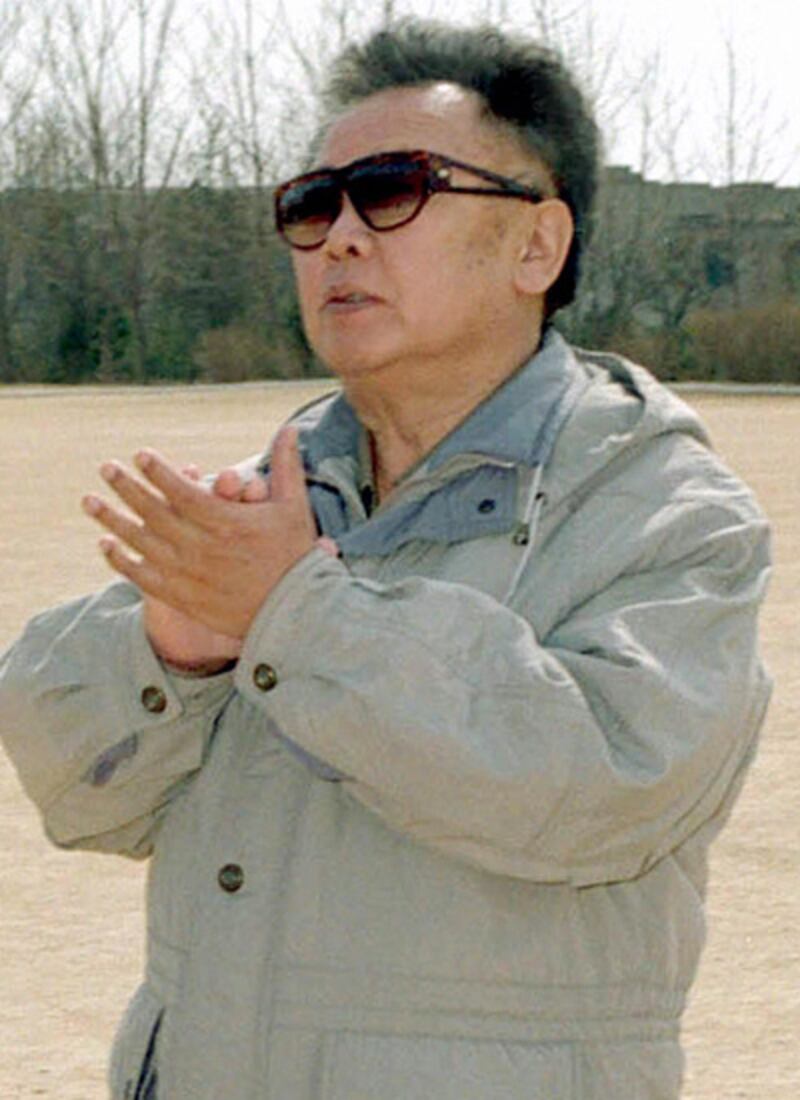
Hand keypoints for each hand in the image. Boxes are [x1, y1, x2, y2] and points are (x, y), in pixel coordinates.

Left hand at [83, 427, 319, 641]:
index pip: (182, 491)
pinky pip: (143, 576)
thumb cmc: (295, 557)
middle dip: (127, 487)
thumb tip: (289, 429)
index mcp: (227, 522)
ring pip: (142, 542)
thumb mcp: (294, 508)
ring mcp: (189, 573)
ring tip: (90, 501)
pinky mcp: (182, 597)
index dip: (159, 471)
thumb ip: (286, 466)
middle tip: (105, 468)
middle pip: (154, 512)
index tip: (141, 455)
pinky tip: (105, 544)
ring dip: (113, 519)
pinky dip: (121, 560)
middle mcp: (202, 546)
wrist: (293, 614)